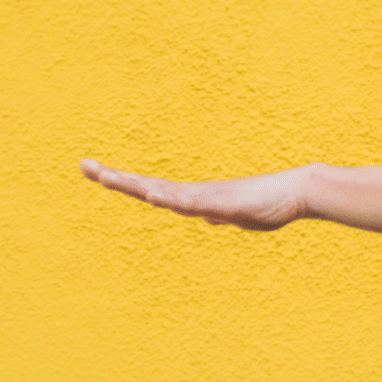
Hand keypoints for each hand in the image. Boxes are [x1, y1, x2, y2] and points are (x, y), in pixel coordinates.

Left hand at [82, 157, 311, 229]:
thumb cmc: (268, 203)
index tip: (97, 171)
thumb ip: (215, 212)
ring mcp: (206, 197)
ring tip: (106, 178)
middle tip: (84, 165)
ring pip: (163, 191)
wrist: (297, 191)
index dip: (123, 182)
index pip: (150, 190)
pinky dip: (171, 199)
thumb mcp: (233, 215)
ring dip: (135, 186)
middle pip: (147, 186)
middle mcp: (193, 194)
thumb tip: (204, 214)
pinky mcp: (223, 203)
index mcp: (192, 199)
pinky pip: (192, 203)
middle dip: (115, 178)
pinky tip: (154, 196)